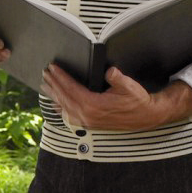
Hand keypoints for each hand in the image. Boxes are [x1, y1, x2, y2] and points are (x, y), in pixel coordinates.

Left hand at [40, 65, 191, 131]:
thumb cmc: (137, 101)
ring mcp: (87, 121)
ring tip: (46, 85)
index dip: (61, 77)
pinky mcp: (90, 124)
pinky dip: (61, 108)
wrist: (146, 116)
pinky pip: (71, 116)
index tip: (53, 68)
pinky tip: (55, 104)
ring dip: (54, 95)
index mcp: (94, 105)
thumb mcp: (129, 86)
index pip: (71, 88)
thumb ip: (117, 78)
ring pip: (65, 107)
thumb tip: (109, 71)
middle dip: (54, 84)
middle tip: (45, 73)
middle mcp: (87, 115)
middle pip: (64, 97)